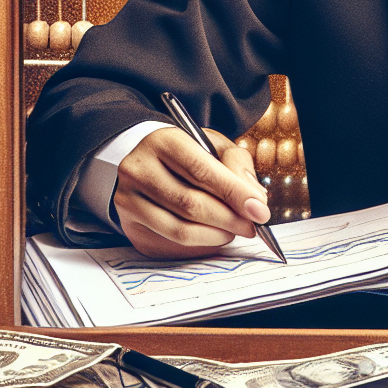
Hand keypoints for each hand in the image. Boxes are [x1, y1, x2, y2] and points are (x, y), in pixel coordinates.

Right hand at [113, 126, 270, 258]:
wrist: (142, 161)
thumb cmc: (185, 153)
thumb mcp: (213, 145)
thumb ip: (236, 164)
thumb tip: (254, 199)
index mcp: (163, 142)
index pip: (202, 171)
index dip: (234, 193)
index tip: (259, 210)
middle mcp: (138, 169)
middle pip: (190, 204)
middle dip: (229, 219)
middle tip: (251, 226)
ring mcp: (128, 199)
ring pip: (179, 230)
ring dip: (215, 236)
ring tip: (232, 231)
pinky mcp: (129, 225)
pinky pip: (169, 245)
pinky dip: (198, 245)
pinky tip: (212, 236)